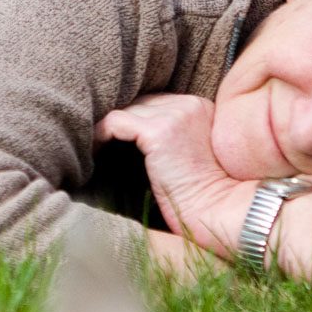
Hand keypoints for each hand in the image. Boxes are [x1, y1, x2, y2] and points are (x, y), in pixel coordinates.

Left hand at [96, 94, 257, 255]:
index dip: (136, 119)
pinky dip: (100, 135)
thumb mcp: (191, 156)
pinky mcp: (158, 131)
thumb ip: (172, 139)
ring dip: (109, 129)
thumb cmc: (205, 197)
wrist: (218, 209)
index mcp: (201, 108)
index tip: (117, 139)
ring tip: (95, 148)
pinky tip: (94, 151)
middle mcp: (189, 104)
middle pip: (141, 102)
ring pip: (127, 110)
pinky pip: (115, 122)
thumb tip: (132, 142)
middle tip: (101, 143)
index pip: (157, 102)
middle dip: (122, 122)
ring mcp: (175, 114)